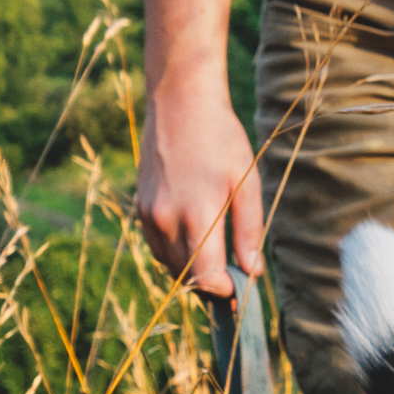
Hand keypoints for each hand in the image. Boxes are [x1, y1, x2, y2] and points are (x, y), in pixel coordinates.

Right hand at [132, 83, 262, 295]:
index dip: (225, 291)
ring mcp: (148, 214)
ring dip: (191, 271)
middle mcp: (166, 219)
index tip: (241, 288)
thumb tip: (253, 271)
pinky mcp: (139, 206)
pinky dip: (174, 253)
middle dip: (210, 284)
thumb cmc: (221, 138)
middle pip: (186, 276)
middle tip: (233, 276)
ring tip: (216, 261)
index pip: (206, 278)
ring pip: (168, 263)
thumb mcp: (246, 183)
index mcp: (197, 215)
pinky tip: (194, 239)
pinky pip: (156, 245)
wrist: (180, 102)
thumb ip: (249, 231)